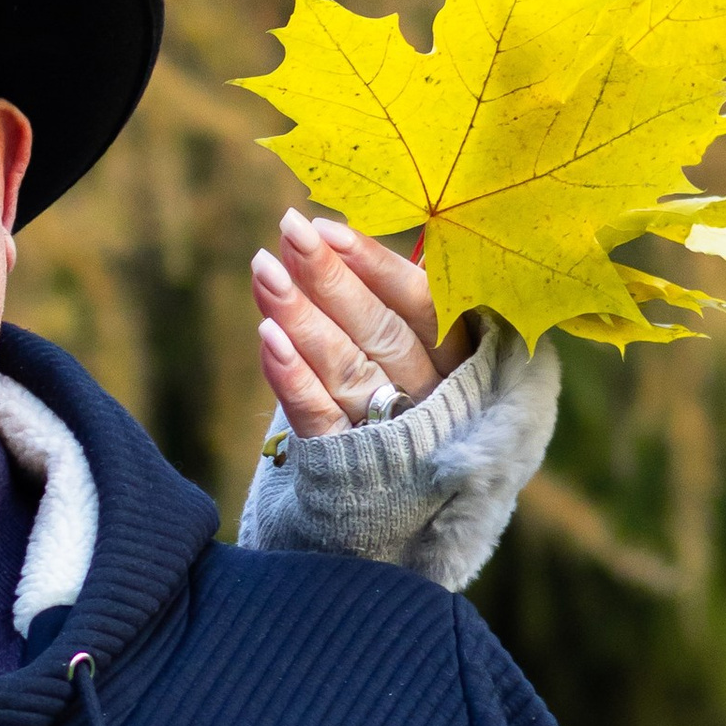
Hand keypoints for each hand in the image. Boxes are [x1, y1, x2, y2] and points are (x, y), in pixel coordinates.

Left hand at [251, 212, 473, 441]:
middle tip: (290, 231)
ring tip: (264, 273)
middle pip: (379, 331)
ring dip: (302, 318)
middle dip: (329, 278)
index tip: (328, 228)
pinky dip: (293, 379)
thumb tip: (331, 236)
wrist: (398, 497)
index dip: (375, 264)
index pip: (422, 304)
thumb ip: (391, 300)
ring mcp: (393, 432)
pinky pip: (321, 419)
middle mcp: (432, 395)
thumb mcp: (426, 348)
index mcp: (461, 358)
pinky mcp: (352, 464)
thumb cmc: (411, 396)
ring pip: (347, 369)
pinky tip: (268, 337)